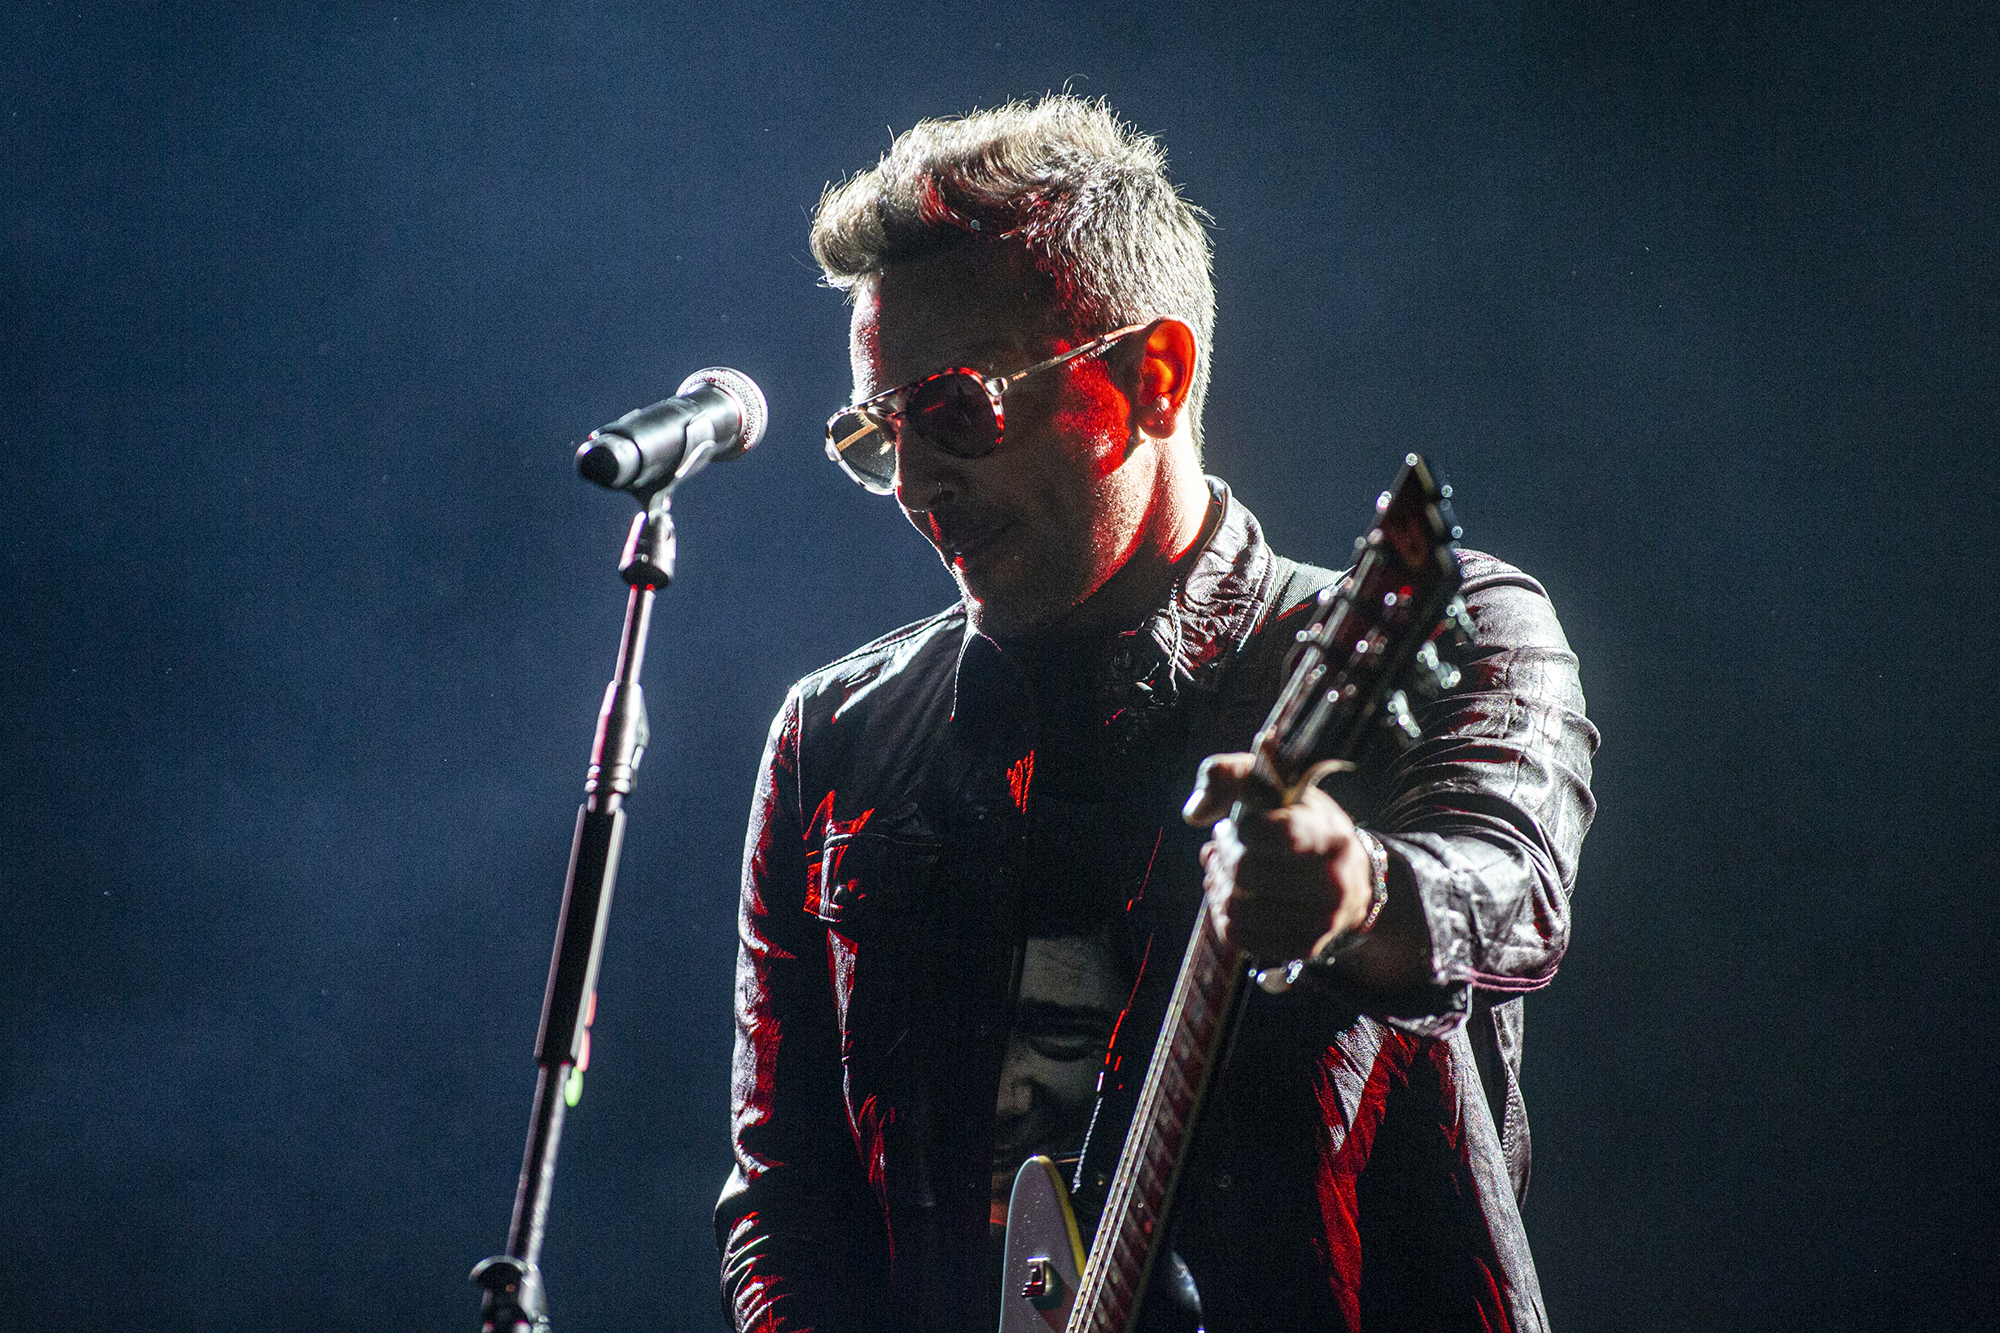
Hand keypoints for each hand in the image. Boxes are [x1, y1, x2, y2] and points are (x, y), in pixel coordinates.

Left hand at [1181, 752, 1377, 962]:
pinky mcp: (1303, 948)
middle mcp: (1332, 883)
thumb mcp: (1273, 784)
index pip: (1274, 833)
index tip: (1244, 823)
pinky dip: (1223, 912)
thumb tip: (1194, 813)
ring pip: (1235, 908)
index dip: (1243, 827)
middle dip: (1225, 854)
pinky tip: (1233, 893)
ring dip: (1219, 884)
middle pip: (1245, 872)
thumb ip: (1228, 775)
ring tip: (1226, 869)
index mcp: (1328, 836)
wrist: (1346, 875)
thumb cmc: (1299, 821)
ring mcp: (1320, 921)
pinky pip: (1238, 935)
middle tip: (1227, 843)